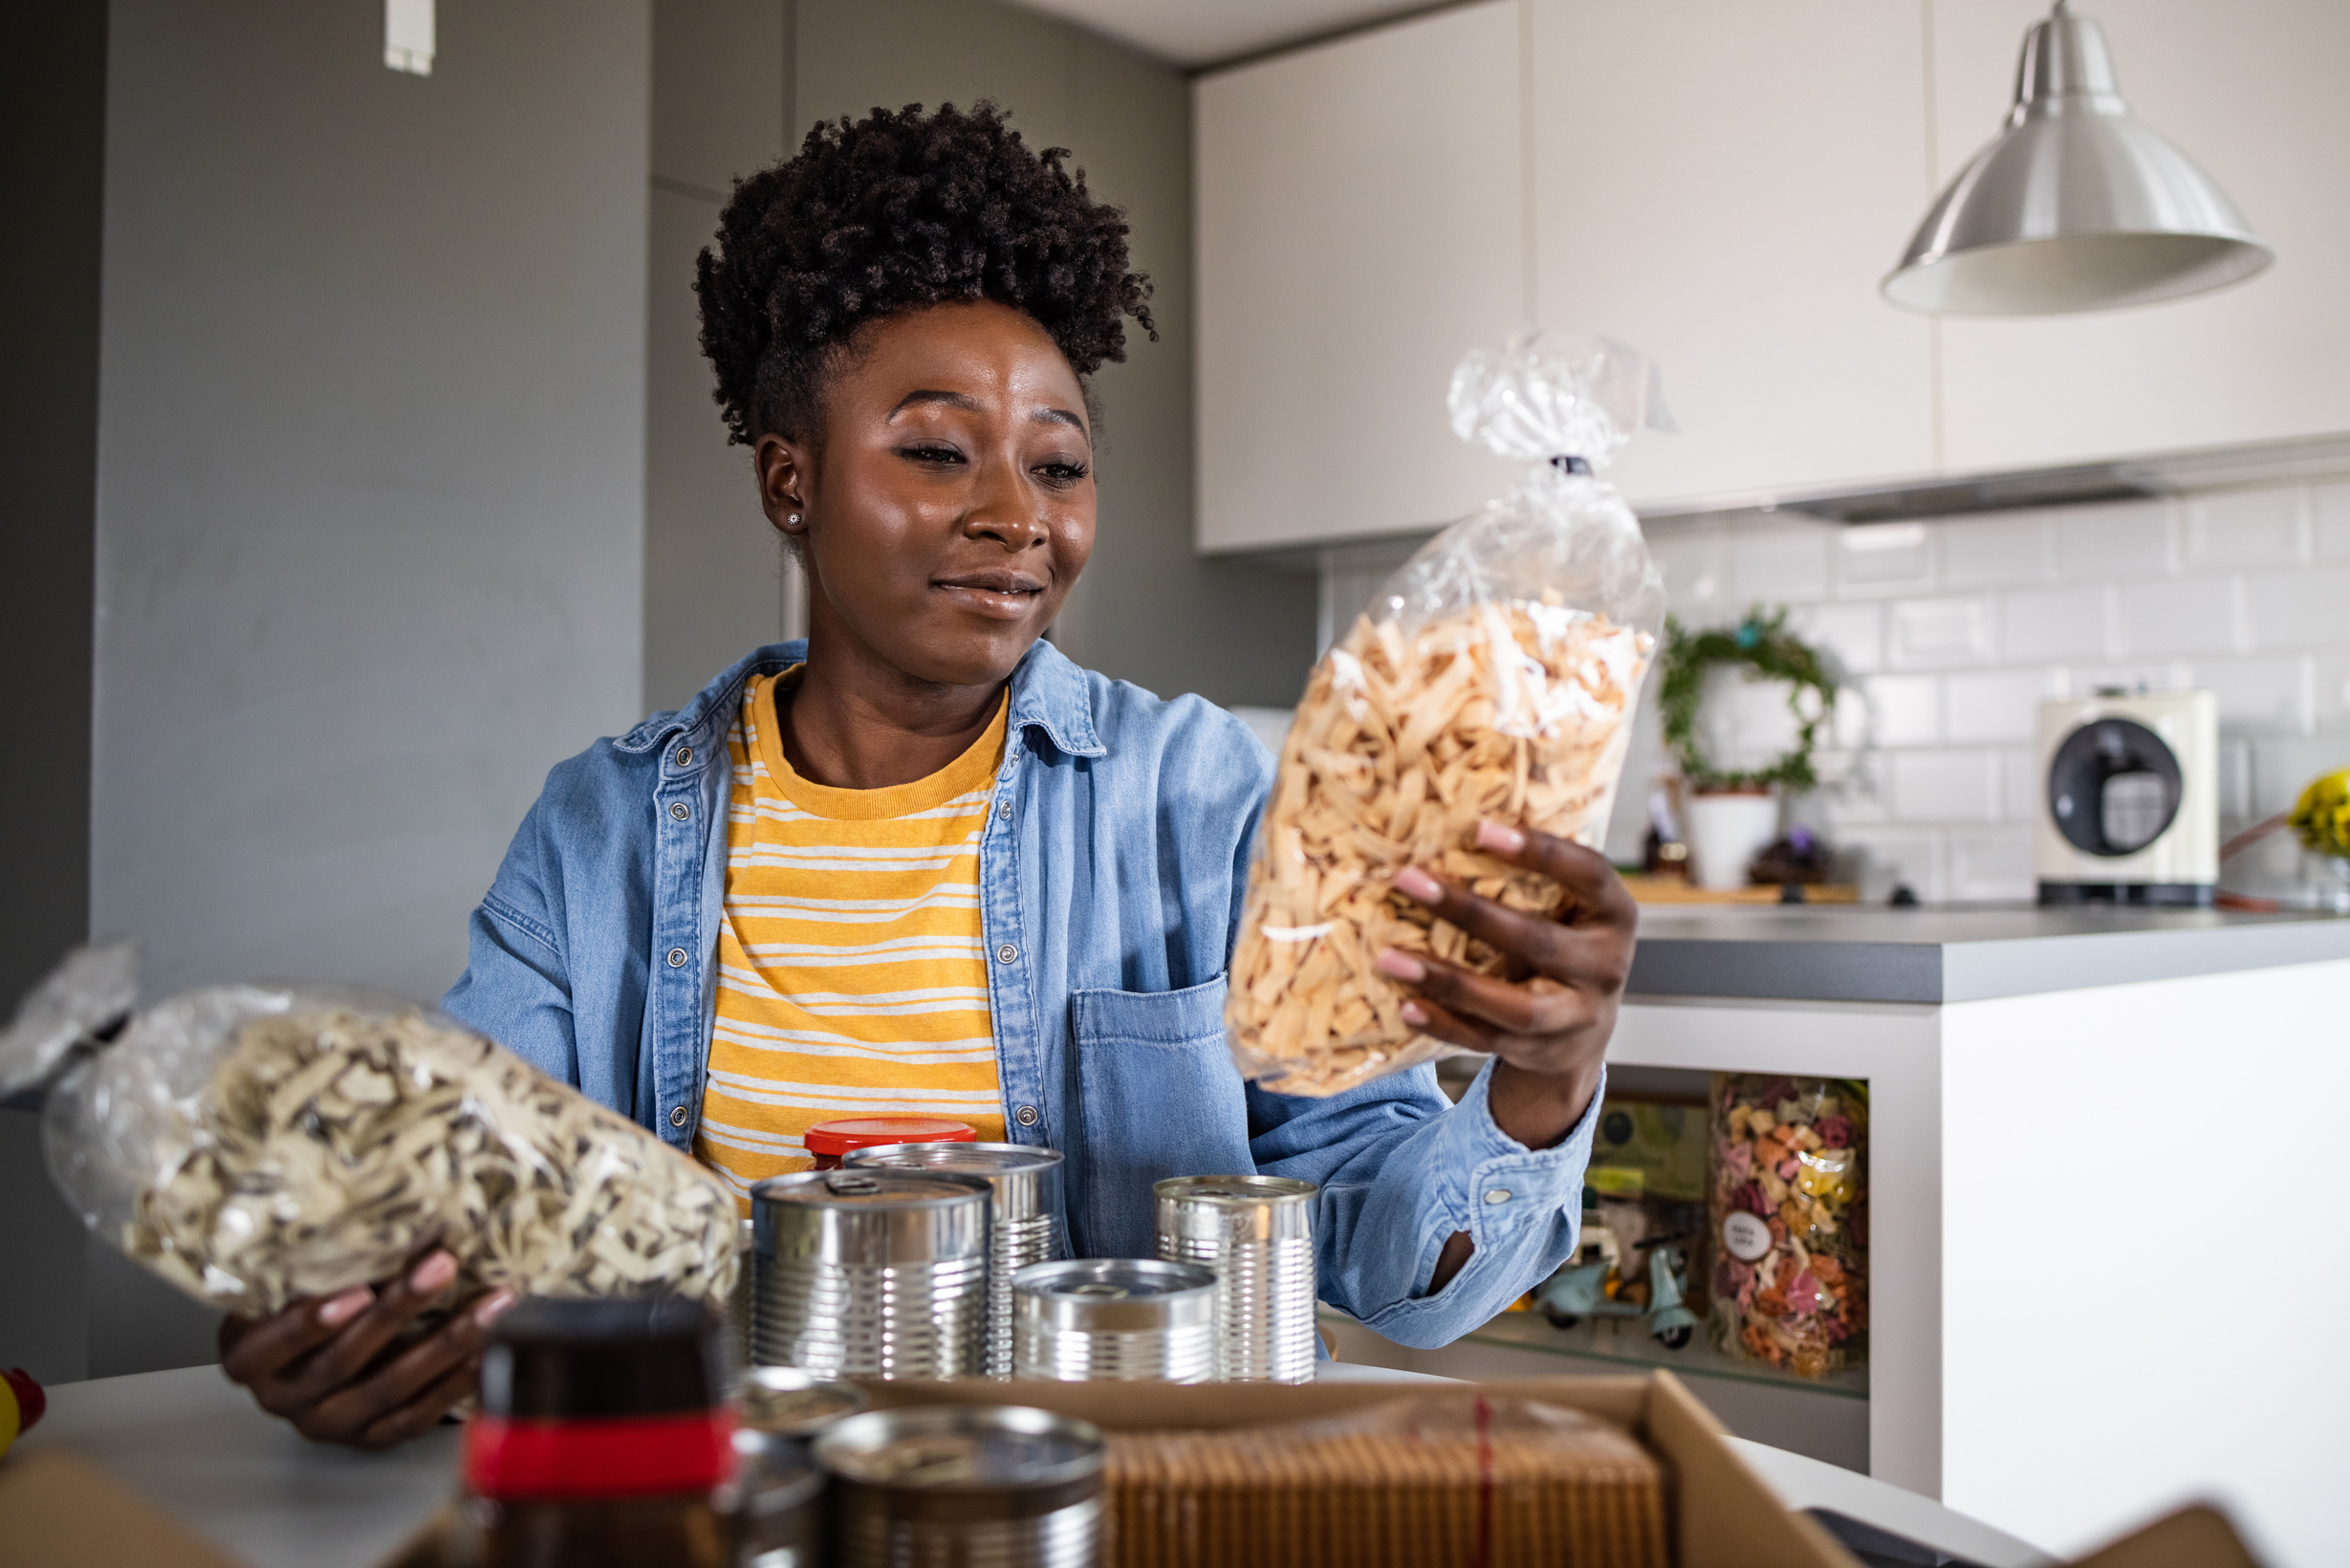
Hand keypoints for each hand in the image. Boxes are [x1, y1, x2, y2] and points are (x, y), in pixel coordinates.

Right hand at [217, 1250, 513, 1448]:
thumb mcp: (287, 1279)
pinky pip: (416, 1416)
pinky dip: (456, 1382)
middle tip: (442, 1266)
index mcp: (249, 1356)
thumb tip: (383, 1210)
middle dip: (398, 1312)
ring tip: (490, 1304)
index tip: (357, 1291)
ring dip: (446, 1343)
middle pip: (343, 1362)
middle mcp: (284, 1397)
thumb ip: (317, 1260)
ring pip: (389, 1389)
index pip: (276, 1345)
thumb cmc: (296, 1298)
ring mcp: (329, 1422)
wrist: (301, 1353)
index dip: (313, 1323)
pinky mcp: (370, 1436)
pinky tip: (488, 1349)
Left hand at [1375, 820, 1635, 1151]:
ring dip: (1446, 980)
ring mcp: (1576, 1016)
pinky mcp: (1540, 1051)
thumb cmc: (1564, 944)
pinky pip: (1487, 1040)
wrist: (1584, 1033)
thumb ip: (1532, 879)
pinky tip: (1406, 1003)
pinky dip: (1444, 1023)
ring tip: (1389, 957)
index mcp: (1615, 915)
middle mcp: (1605, 967)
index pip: (1588, 874)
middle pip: (1537, 941)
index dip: (1539, 851)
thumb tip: (1449, 823)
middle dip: (1468, 912)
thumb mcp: (1570, 909)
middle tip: (1408, 880)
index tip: (1479, 829)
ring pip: (1511, 1006)